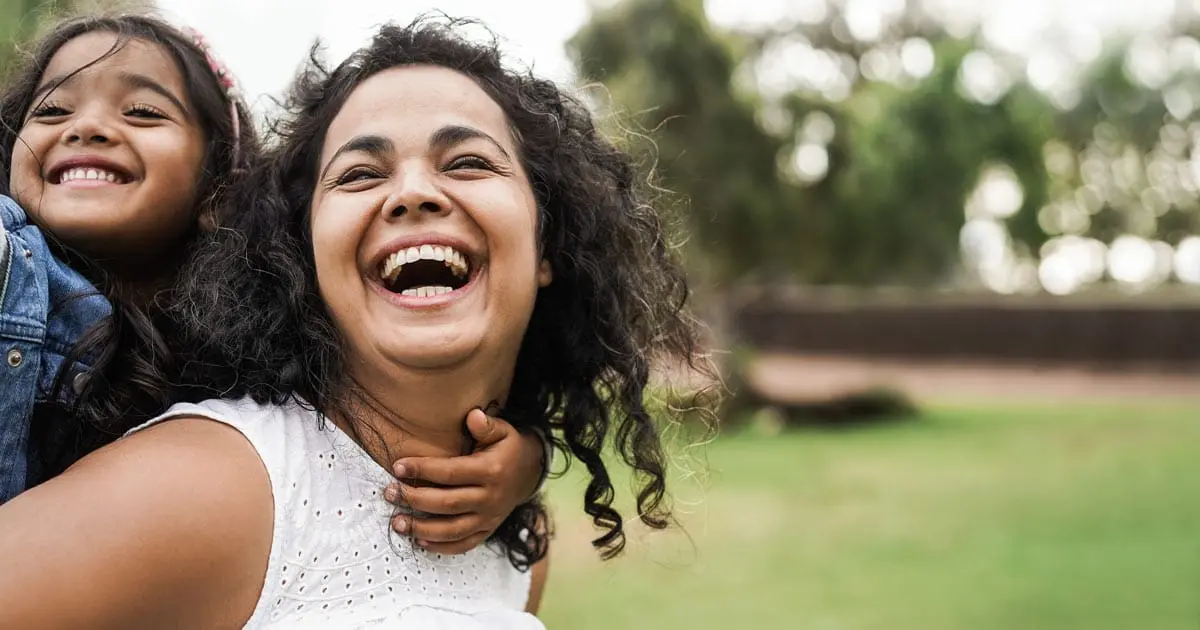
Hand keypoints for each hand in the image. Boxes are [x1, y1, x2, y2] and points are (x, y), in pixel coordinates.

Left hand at [385, 408, 544, 554]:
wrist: (530, 473)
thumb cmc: (507, 448)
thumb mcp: (503, 431)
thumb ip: (486, 424)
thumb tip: (472, 415)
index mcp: (491, 471)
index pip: (450, 472)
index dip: (422, 470)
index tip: (398, 467)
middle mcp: (491, 498)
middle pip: (447, 503)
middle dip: (414, 499)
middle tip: (389, 493)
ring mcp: (490, 518)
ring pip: (452, 530)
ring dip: (422, 529)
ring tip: (397, 523)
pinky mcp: (488, 530)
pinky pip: (464, 544)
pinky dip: (441, 547)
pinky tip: (419, 542)